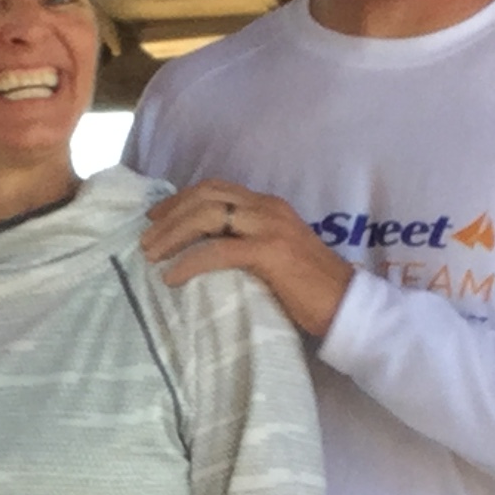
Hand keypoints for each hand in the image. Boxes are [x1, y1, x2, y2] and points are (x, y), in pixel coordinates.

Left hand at [142, 181, 353, 336]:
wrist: (347, 305)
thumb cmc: (311, 289)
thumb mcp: (275, 254)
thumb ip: (247, 243)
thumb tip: (206, 250)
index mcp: (269, 205)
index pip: (217, 189)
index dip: (181, 199)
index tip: (157, 218)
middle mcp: (268, 208)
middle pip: (206, 196)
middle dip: (170, 215)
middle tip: (146, 238)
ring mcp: (270, 227)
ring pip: (208, 216)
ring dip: (173, 234)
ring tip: (152, 255)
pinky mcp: (270, 253)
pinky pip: (219, 250)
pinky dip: (190, 262)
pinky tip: (173, 277)